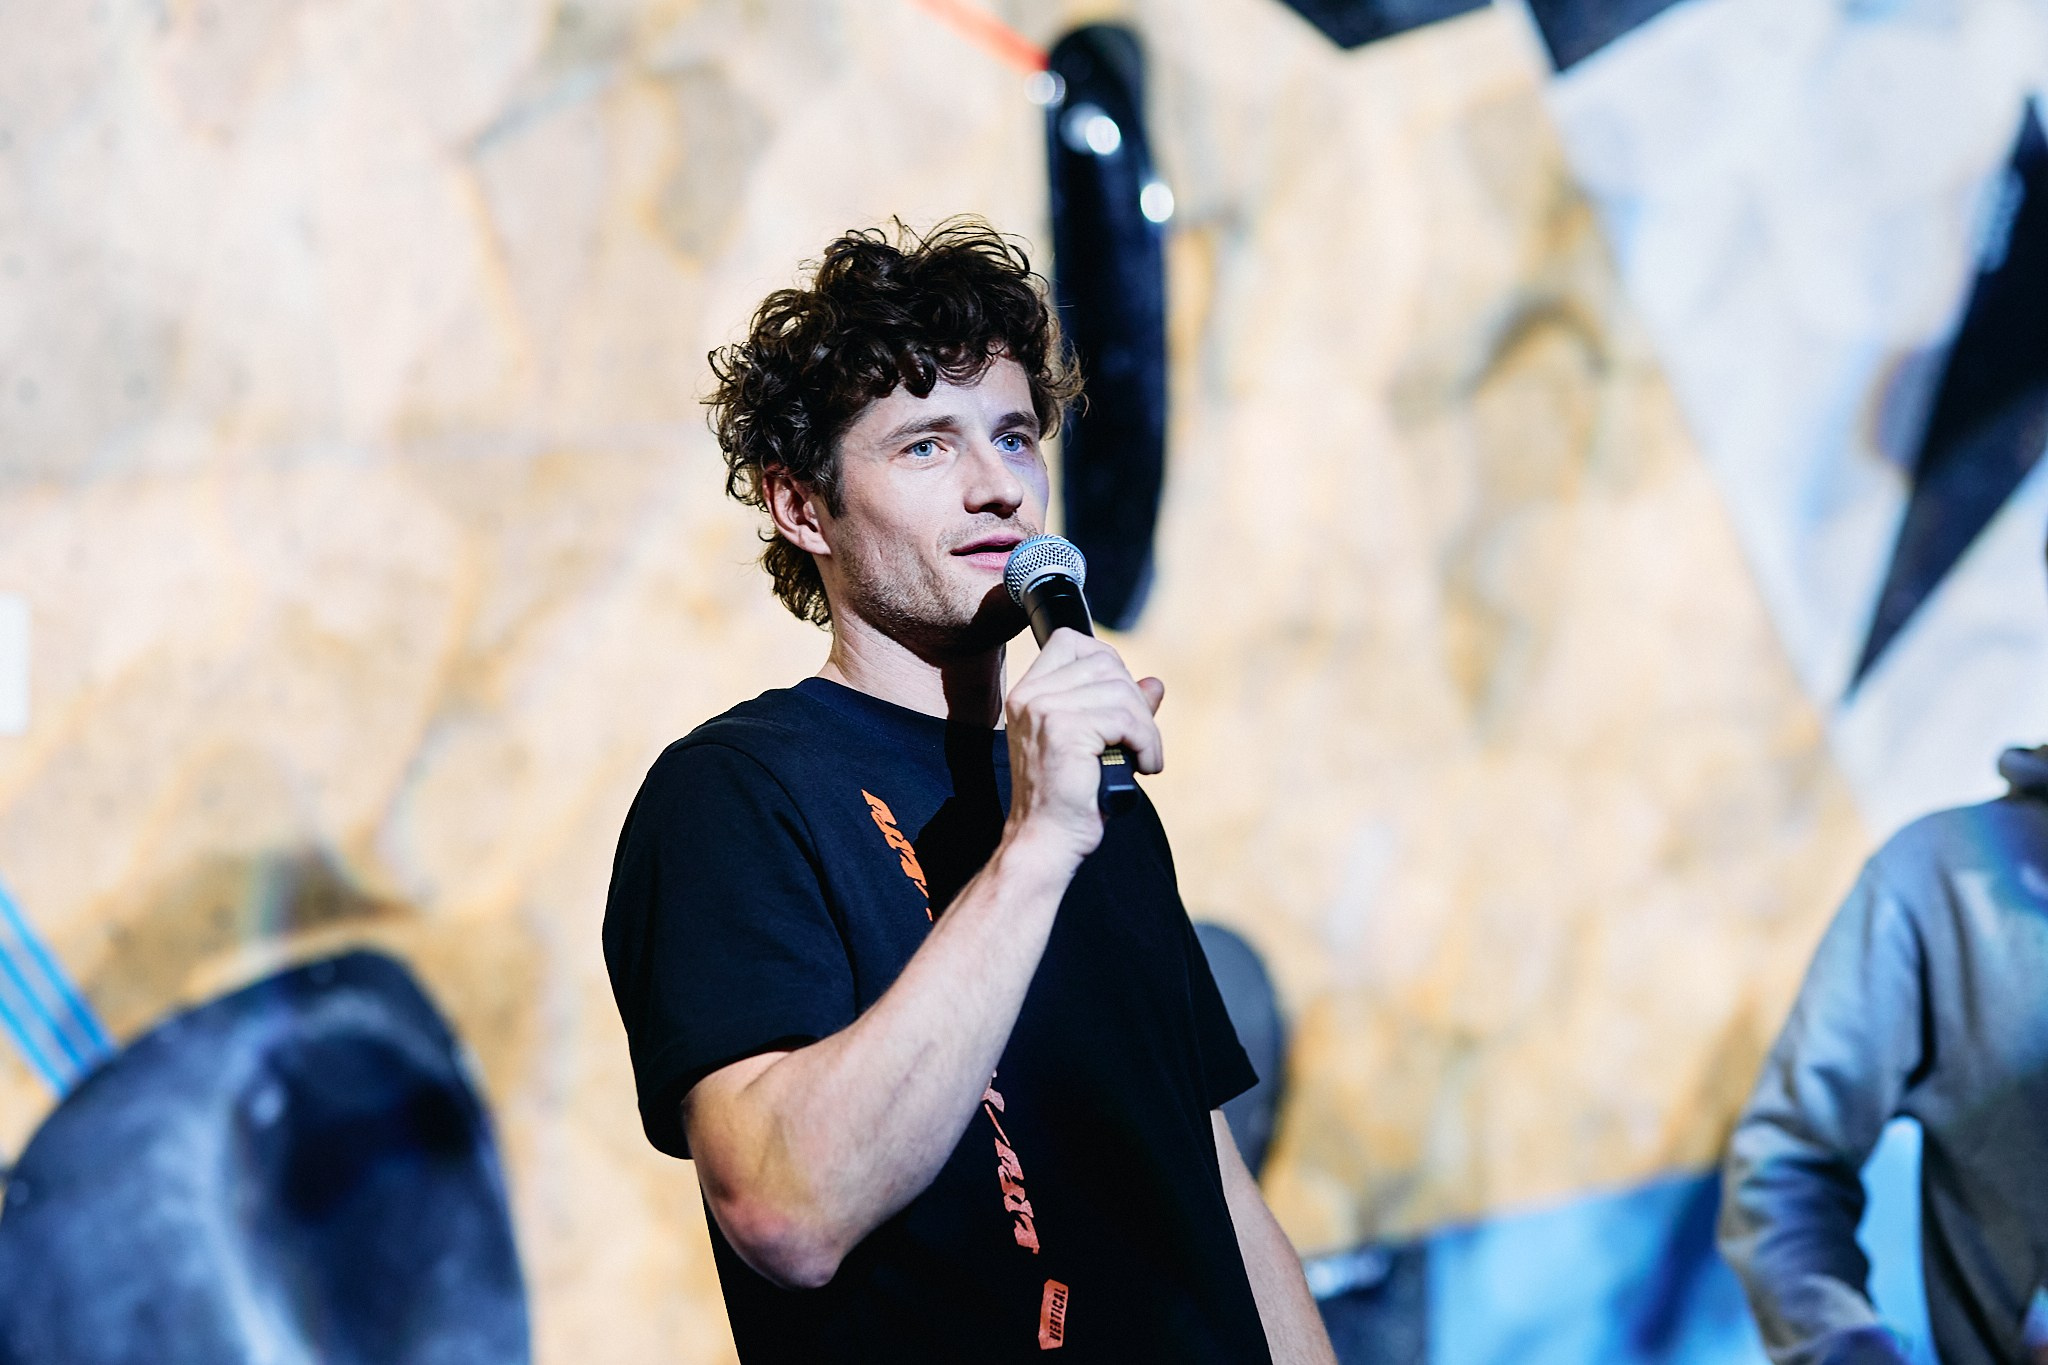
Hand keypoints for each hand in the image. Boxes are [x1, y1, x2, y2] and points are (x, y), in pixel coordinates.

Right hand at [1002, 628, 1164, 862]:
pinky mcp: (1064, 730)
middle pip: (1104, 663)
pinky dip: (1147, 743)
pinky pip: (1126, 720)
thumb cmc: (1069, 799)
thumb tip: (1154, 683)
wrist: (1046, 840)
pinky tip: (1145, 767)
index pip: (1071, 641)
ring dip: (1146, 727)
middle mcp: (1031, 695)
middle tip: (1141, 740)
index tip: (1121, 704)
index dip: (1107, 664)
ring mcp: (1044, 710)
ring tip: (1145, 758)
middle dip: (1135, 701)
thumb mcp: (1097, 744)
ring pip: (1121, 691)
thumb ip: (1121, 709)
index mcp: (1028, 693)